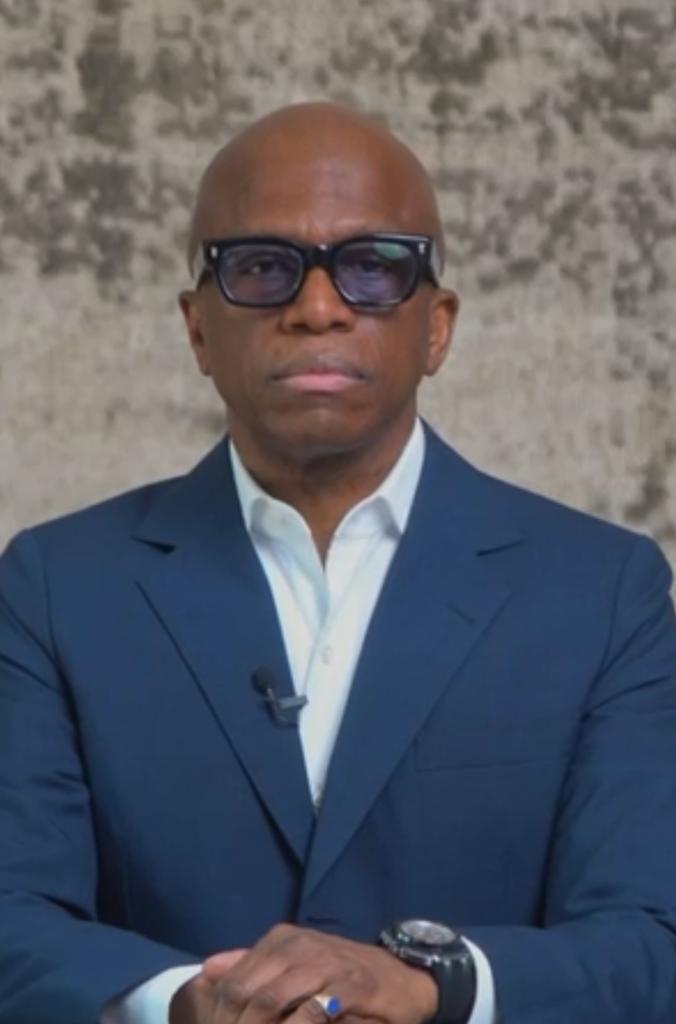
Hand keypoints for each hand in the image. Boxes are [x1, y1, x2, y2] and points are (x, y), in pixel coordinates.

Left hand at [169, 924, 437, 1023]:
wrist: (401, 976)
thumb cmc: (341, 972)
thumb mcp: (295, 960)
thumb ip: (252, 964)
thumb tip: (208, 969)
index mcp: (281, 940)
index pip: (236, 981)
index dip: (220, 1014)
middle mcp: (299, 946)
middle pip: (250, 994)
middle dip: (235, 1022)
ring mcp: (324, 965)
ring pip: (273, 1002)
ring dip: (261, 1023)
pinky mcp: (351, 986)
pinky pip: (312, 1012)